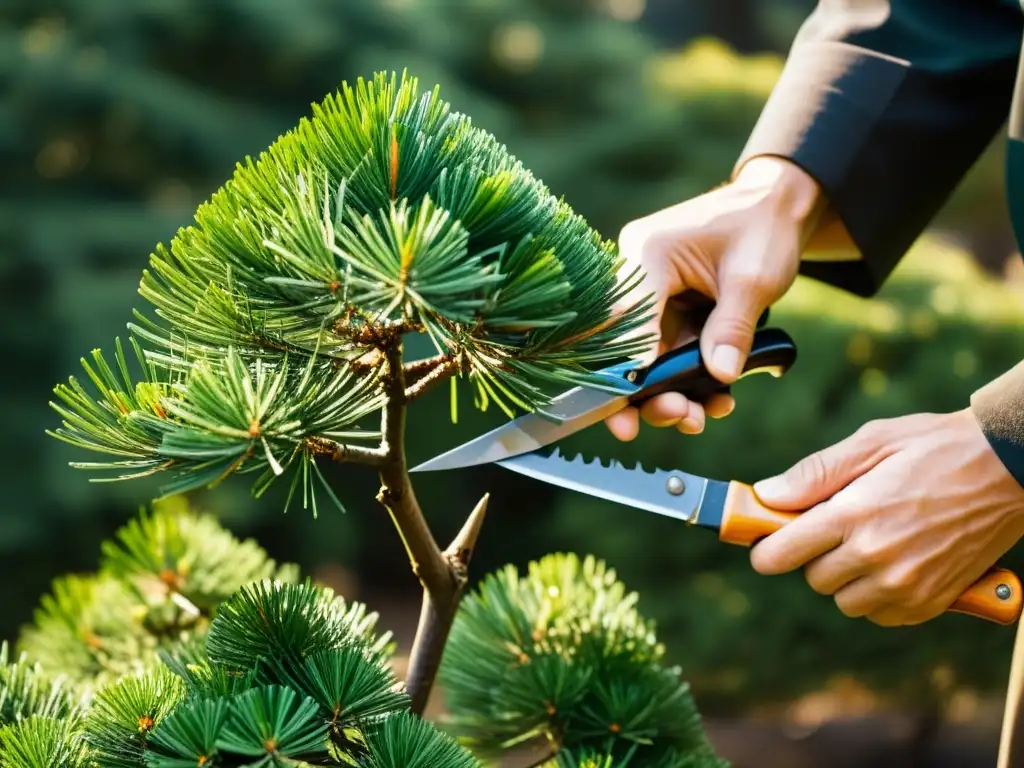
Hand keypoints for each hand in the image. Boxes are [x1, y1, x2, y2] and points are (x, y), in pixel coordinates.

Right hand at [605, 156, 825, 440]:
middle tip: (678, 418)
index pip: (626, 319)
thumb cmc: (764, 229)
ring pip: (646, 357)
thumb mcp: (754, 280)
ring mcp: (650, 295)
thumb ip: (733, 327)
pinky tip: (716, 401)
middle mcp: (638, 274)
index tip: (627, 410)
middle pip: (626, 345)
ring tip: (700, 419)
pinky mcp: (666, 310)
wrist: (776, 207)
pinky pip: (669, 352)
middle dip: (647, 391)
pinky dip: (689, 379)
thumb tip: (719, 376)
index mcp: (648, 254)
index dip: (626, 368)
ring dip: (670, 392)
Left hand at [750, 409, 1023, 625]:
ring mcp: (907, 584)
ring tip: (873, 541)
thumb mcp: (870, 442)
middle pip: (814, 579)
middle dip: (816, 554)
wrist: (1010, 468)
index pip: (781, 554)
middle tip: (840, 525)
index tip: (766, 542)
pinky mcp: (932, 602)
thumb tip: (766, 495)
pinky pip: (882, 615)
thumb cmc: (935, 447)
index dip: (766, 549)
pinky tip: (895, 561)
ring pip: (847, 601)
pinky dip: (879, 595)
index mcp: (854, 515)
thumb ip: (814, 474)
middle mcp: (877, 556)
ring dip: (848, 578)